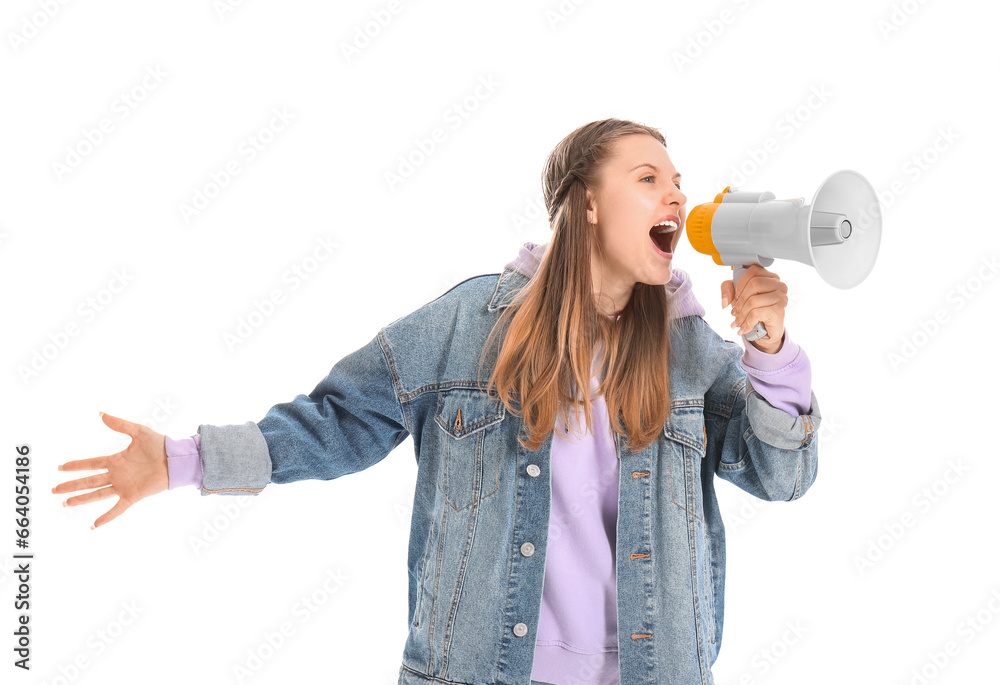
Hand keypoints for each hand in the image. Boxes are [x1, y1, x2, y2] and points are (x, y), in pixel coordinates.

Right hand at [52, 412, 169, 528]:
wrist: (176, 459)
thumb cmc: (160, 445)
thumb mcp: (138, 431)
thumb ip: (120, 424)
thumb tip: (101, 414)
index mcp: (116, 460)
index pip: (91, 463)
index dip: (75, 465)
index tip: (60, 467)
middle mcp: (117, 474)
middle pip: (88, 481)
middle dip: (71, 485)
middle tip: (54, 489)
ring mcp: (123, 486)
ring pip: (97, 494)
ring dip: (81, 499)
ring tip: (65, 503)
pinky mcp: (132, 495)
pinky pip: (117, 509)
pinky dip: (106, 517)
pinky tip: (93, 525)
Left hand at [721, 263, 787, 353]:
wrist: (767, 332)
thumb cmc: (755, 311)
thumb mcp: (738, 296)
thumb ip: (728, 289)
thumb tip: (725, 301)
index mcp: (770, 277)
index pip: (753, 271)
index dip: (740, 284)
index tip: (736, 296)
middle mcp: (779, 285)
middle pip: (753, 284)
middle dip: (739, 301)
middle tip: (734, 312)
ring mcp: (781, 297)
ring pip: (753, 301)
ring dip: (741, 315)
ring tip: (737, 323)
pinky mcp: (779, 311)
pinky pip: (756, 313)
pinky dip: (747, 323)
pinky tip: (744, 328)